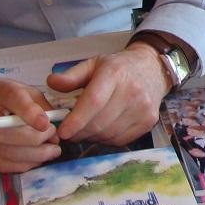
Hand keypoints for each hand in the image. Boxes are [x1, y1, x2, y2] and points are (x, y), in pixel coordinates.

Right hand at [0, 78, 61, 172]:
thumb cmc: (3, 97)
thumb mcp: (24, 90)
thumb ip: (41, 106)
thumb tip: (56, 131)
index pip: (13, 99)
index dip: (30, 113)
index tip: (47, 125)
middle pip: (9, 134)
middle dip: (37, 141)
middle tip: (55, 142)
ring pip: (7, 153)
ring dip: (34, 156)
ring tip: (51, 152)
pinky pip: (1, 165)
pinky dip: (22, 165)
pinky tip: (35, 160)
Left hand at [46, 43, 171, 145]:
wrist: (152, 69)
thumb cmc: (119, 67)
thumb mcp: (94, 64)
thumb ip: (72, 75)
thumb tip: (51, 82)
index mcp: (115, 73)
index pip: (94, 102)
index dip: (76, 120)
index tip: (62, 131)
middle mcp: (132, 91)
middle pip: (100, 122)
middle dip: (79, 132)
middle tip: (69, 132)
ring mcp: (143, 108)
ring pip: (109, 134)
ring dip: (92, 137)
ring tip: (85, 129)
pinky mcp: (149, 121)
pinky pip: (121, 140)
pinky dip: (106, 140)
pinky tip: (102, 130)